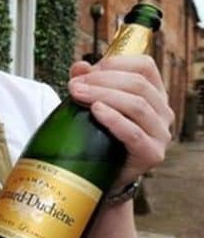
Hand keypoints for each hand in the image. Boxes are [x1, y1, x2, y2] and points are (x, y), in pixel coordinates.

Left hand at [68, 55, 173, 186]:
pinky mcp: (152, 154)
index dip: (116, 64)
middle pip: (138, 85)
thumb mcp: (92, 102)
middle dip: (102, 81)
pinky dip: (114, 119)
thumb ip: (87, 82)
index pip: (145, 66)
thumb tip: (79, 67)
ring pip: (137, 106)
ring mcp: (160, 134)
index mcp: (154, 93)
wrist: (100, 174)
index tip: (88, 71)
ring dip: (104, 95)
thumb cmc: (99, 134)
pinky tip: (96, 111)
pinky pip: (134, 133)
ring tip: (77, 94)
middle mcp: (162, 111)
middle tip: (74, 85)